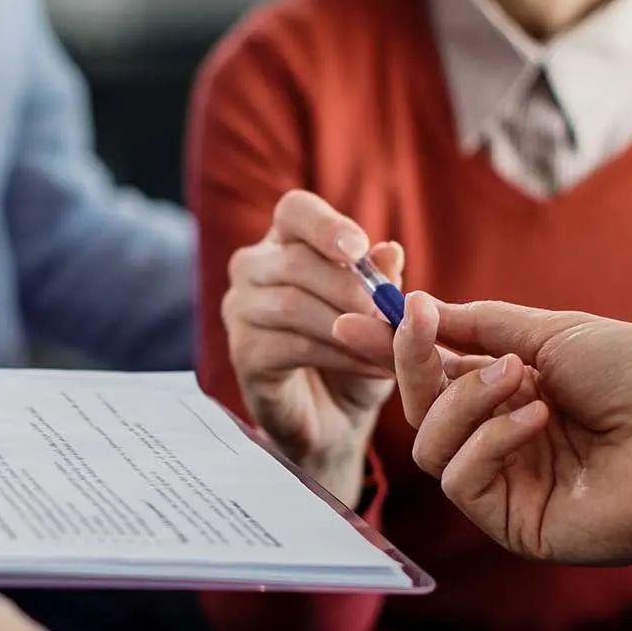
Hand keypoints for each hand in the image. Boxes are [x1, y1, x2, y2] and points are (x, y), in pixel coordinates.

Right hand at [221, 190, 404, 502]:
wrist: (336, 419)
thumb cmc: (356, 353)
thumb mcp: (379, 315)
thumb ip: (382, 282)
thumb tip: (389, 251)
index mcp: (286, 243)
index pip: (295, 211)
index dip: (325, 225)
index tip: (358, 248)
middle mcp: (253, 269)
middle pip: (295, 261)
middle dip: (350, 288)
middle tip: (391, 314)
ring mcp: (240, 311)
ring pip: (291, 304)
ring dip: (349, 326)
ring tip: (390, 345)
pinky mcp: (243, 354)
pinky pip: (291, 346)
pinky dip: (341, 356)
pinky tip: (374, 367)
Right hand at [335, 294, 631, 605]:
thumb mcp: (555, 332)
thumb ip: (480, 326)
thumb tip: (417, 307)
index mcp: (517, 395)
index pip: (438, 373)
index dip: (396, 349)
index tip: (355, 319)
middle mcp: (506, 441)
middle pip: (421, 410)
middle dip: (414, 364)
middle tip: (419, 325)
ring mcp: (509, 485)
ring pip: (431, 445)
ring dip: (463, 399)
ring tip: (520, 378)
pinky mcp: (514, 524)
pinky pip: (461, 480)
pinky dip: (488, 439)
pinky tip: (537, 418)